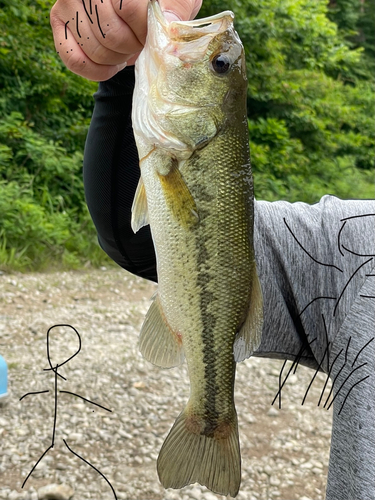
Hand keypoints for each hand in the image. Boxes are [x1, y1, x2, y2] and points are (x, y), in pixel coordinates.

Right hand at [50, 0, 201, 81]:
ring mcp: (68, 2)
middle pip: (112, 35)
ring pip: (96, 50)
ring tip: (128, 49)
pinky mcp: (58, 20)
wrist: (136, 3)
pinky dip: (96, 71)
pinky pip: (74, 59)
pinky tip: (112, 65)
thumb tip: (168, 24)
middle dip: (133, 48)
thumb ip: (174, 7)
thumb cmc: (157, 2)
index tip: (153, 35)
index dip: (145, 32)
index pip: (129, 10)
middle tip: (140, 43)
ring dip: (118, 60)